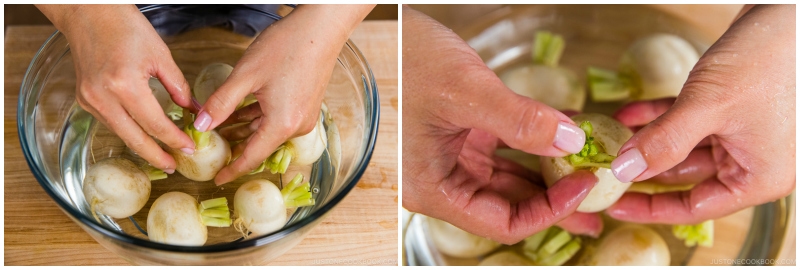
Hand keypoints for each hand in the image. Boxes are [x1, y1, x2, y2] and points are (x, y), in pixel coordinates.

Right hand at [37, 5, 193, 172]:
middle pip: (134, 138)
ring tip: (162, 154)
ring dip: (142, 145)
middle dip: (156, 155)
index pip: (155, 124)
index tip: (190, 147)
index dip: (174, 139)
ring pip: (120, 132)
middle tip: (174, 166)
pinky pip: (110, 122)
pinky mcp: (84, 99)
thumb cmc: (125, 27)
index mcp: (125, 85)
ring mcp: (89, 100)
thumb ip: (178, 86)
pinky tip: (142, 135)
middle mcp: (103, 97)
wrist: (88, 14)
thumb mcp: (160, 55)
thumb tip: (194, 110)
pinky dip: (127, 130)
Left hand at [196, 5, 374, 184]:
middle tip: (210, 150)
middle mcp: (297, 126)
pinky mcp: (306, 105)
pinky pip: (277, 120)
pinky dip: (258, 120)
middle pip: (260, 146)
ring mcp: (304, 116)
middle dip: (235, 148)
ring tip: (218, 131)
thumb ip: (221, 103)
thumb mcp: (246, 75)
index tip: (217, 180)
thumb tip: (200, 126)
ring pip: (268, 132)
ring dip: (245, 132)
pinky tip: (239, 114)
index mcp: (282, 124)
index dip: (232, 170)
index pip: (252, 157)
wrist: (321, 28)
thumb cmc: (286, 47)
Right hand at [402, 5, 597, 243]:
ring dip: (546, 174)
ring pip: (507, 180)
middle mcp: (440, 180)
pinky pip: (502, 151)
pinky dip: (532, 144)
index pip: (500, 222)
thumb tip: (570, 143)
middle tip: (598, 197)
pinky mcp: (458, 136)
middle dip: (553, 199)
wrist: (384, 30)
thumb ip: (519, 121)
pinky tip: (563, 136)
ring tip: (586, 171)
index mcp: (432, 188)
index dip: (547, 212)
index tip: (583, 186)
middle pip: (506, 206)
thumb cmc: (405, 60)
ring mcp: (450, 158)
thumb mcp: (465, 90)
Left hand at [607, 5, 794, 223]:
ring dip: (646, 141)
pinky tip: (628, 114)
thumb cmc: (768, 59)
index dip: (651, 208)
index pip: (696, 206)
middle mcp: (752, 160)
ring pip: (682, 147)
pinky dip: (659, 118)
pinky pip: (687, 122)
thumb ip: (665, 141)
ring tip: (608, 139)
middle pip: (685, 178)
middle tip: (602, 170)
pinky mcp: (731, 108)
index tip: (613, 205)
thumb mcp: (709, 106)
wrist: (790, 12)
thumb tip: (625, 170)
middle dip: (642, 169)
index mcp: (759, 177)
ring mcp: (741, 134)